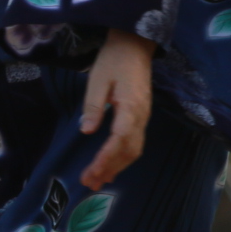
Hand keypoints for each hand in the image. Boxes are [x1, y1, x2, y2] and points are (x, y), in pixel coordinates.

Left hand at [77, 32, 153, 190]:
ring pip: (133, 150)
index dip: (106, 158)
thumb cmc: (113, 61)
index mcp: (131, 108)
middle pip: (128, 151)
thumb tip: (87, 131)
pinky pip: (134, 143)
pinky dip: (122, 157)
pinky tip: (112, 166)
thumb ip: (93, 107)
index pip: (119, 140)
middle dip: (109, 168)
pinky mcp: (140, 117)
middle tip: (89, 183)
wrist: (134, 47)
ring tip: (98, 181)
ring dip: (116, 167)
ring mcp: (143, 118)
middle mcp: (141, 117)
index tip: (92, 172)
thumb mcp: (97, 80)